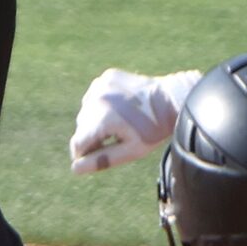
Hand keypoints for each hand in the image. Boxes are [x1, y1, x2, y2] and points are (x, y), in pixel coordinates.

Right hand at [69, 68, 199, 174]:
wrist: (171, 99)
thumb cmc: (154, 130)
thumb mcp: (131, 151)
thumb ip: (102, 160)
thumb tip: (75, 169)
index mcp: (104, 119)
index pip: (78, 144)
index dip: (84, 155)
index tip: (97, 157)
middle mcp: (98, 100)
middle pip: (81, 128)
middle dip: (92, 137)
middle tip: (116, 138)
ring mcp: (101, 85)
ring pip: (86, 112)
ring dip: (95, 120)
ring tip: (119, 123)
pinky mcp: (106, 77)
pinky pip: (94, 97)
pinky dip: (101, 105)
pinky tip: (120, 108)